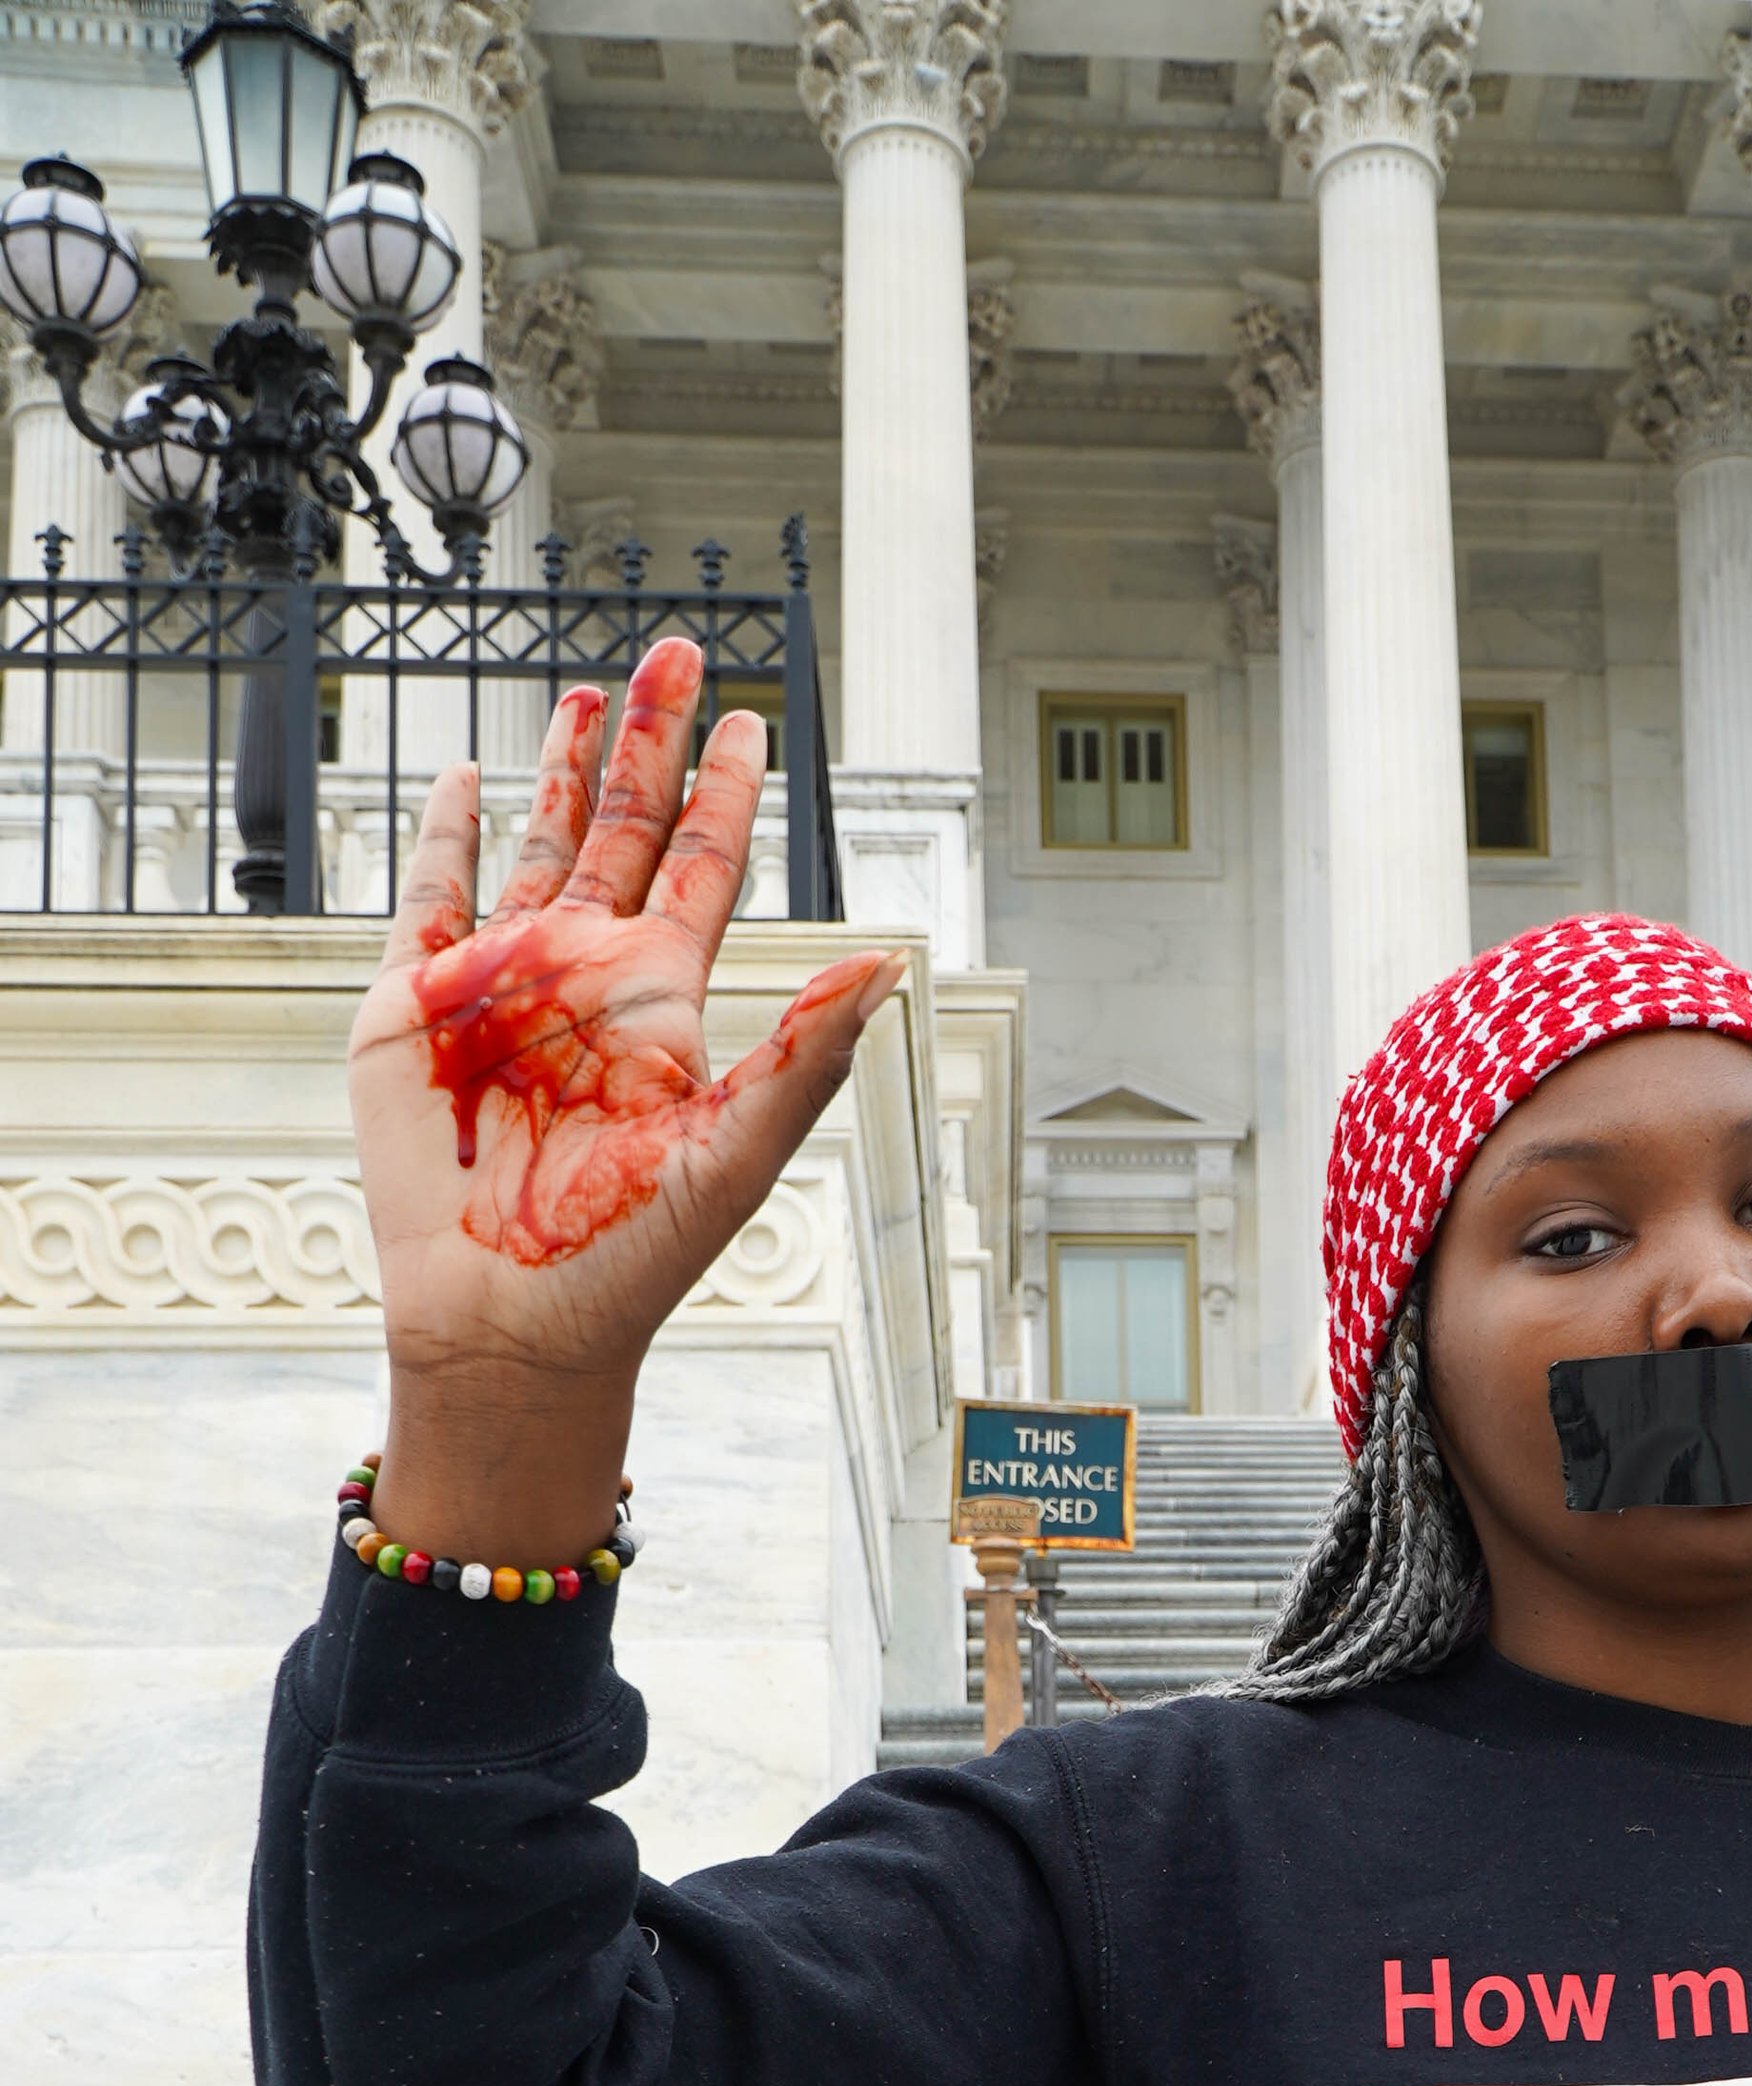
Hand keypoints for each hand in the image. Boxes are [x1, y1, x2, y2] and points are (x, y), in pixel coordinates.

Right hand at [352, 637, 902, 1558]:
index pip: (699, 868)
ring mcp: (500, 985)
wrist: (511, 1323)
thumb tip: (887, 967)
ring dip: (562, 766)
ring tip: (589, 684)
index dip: (722, 793)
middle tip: (676, 645)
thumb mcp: (733, 1155)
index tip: (749, 719)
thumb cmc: (630, 1261)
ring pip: (537, 845)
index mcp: (661, 1005)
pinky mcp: (413, 1009)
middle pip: (624, 829)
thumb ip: (805, 1057)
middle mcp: (586, 980)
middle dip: (649, 741)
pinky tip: (470, 774)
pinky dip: (447, 832)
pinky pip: (430, 898)